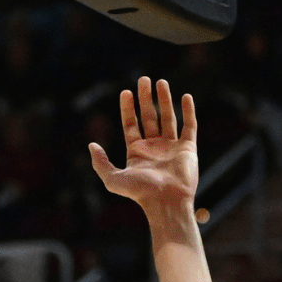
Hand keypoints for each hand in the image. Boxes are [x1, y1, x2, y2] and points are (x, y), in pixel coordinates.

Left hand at [89, 77, 197, 208]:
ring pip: (168, 117)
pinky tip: (185, 97)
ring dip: (164, 99)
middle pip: (148, 116)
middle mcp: (154, 147)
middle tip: (143, 79)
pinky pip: (189, 126)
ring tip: (161, 82)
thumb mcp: (112, 179)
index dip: (128, 108)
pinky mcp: (188, 148)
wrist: (166, 202)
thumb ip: (100, 163)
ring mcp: (171, 147)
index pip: (131, 124)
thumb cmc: (140, 192)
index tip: (126, 92)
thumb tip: (91, 145)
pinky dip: (188, 111)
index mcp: (136, 152)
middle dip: (145, 98)